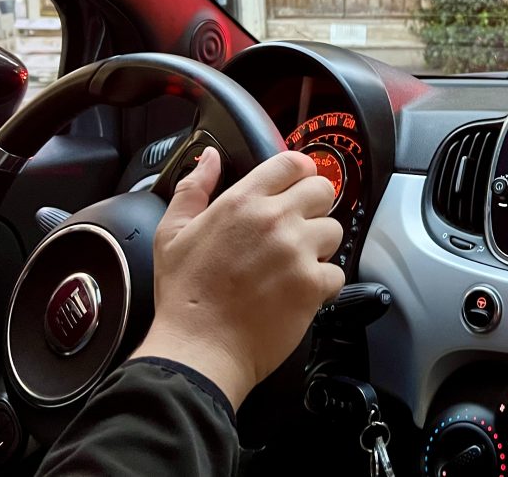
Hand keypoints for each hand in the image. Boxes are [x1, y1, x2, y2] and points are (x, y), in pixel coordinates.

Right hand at [131, 148, 343, 407]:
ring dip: (319, 245)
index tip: (298, 184)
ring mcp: (296, 252)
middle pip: (322, 191)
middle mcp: (274, 220)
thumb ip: (193, 188)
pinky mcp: (312, 285)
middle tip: (298, 227)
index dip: (300, 171)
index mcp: (242, 202)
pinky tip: (298, 291)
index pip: (291, 163)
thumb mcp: (172, 233)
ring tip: (294, 264)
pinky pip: (336, 271)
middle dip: (314, 206)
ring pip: (333, 230)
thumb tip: (211, 157)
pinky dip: (323, 283)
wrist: (198, 350)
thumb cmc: (184, 296)